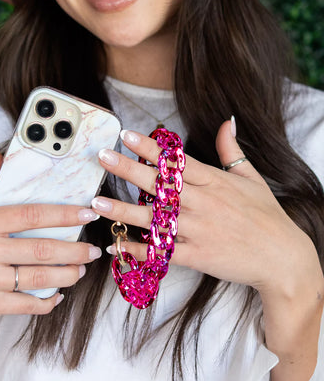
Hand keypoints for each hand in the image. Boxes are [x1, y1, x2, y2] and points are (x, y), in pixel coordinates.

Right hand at [0, 148, 100, 324]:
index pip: (32, 215)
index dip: (65, 214)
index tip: (87, 214)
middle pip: (42, 249)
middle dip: (75, 250)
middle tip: (92, 250)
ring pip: (40, 278)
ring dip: (68, 275)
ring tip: (81, 270)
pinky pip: (28, 304)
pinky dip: (48, 301)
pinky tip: (58, 294)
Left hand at [92, 122, 322, 305]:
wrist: (282, 258)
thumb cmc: (267, 217)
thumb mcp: (253, 179)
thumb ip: (233, 151)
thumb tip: (227, 121)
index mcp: (215, 181)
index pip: (177, 160)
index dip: (150, 148)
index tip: (126, 135)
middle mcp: (203, 203)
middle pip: (160, 184)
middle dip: (128, 169)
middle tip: (102, 157)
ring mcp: (199, 230)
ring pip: (155, 219)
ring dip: (124, 210)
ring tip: (97, 202)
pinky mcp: (197, 256)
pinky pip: (162, 252)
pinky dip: (139, 250)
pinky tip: (117, 246)